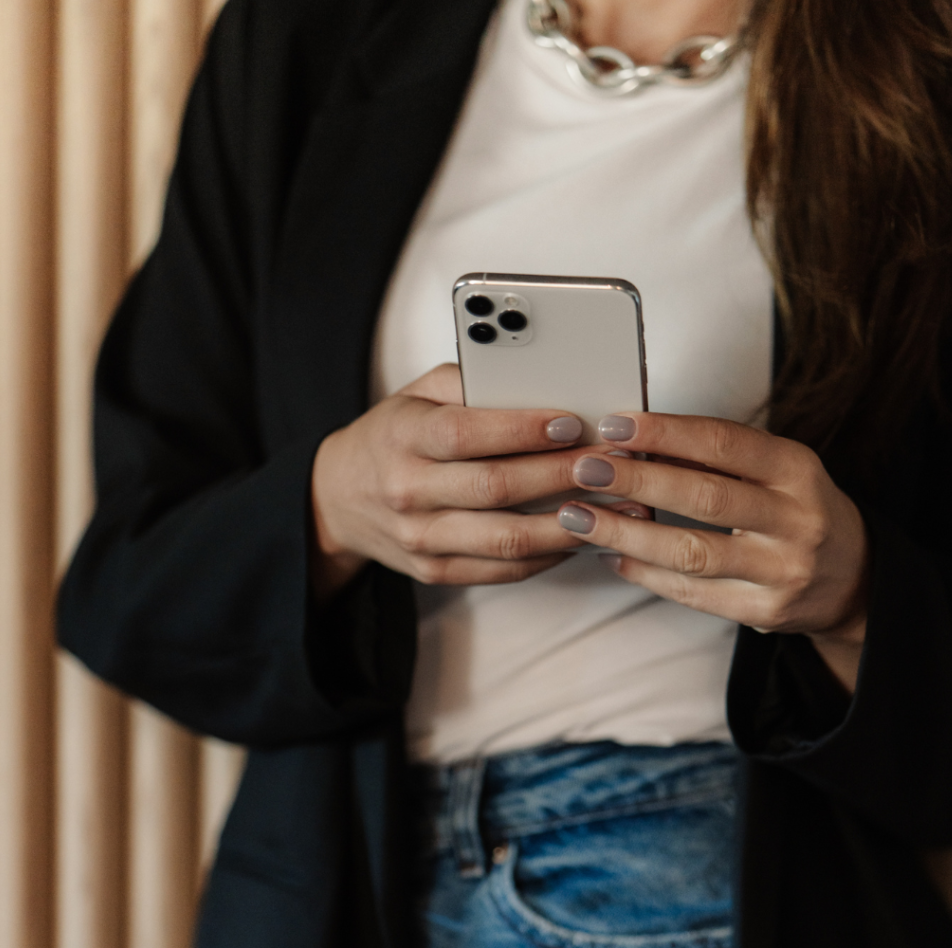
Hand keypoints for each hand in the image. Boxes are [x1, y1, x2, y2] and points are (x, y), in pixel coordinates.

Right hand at [311, 364, 587, 596]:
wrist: (339, 499)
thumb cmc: (391, 437)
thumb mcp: (416, 394)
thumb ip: (469, 382)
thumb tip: (539, 381)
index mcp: (404, 437)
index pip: (466, 434)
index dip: (522, 430)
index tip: (570, 423)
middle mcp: (408, 491)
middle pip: (496, 488)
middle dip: (561, 474)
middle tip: (609, 462)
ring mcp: (421, 538)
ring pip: (507, 539)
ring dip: (568, 523)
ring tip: (612, 505)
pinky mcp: (435, 571)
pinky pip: (503, 570)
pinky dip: (550, 554)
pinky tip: (580, 533)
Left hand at [556, 413, 869, 690]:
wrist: (855, 580)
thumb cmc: (797, 510)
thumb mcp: (773, 470)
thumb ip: (716, 457)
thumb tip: (637, 441)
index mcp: (796, 470)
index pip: (724, 442)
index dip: (665, 431)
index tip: (615, 425)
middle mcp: (796, 519)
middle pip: (705, 496)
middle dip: (638, 479)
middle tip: (585, 468)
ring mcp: (783, 571)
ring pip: (692, 552)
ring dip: (627, 532)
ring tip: (579, 516)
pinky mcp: (765, 612)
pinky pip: (693, 594)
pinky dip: (645, 574)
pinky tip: (611, 555)